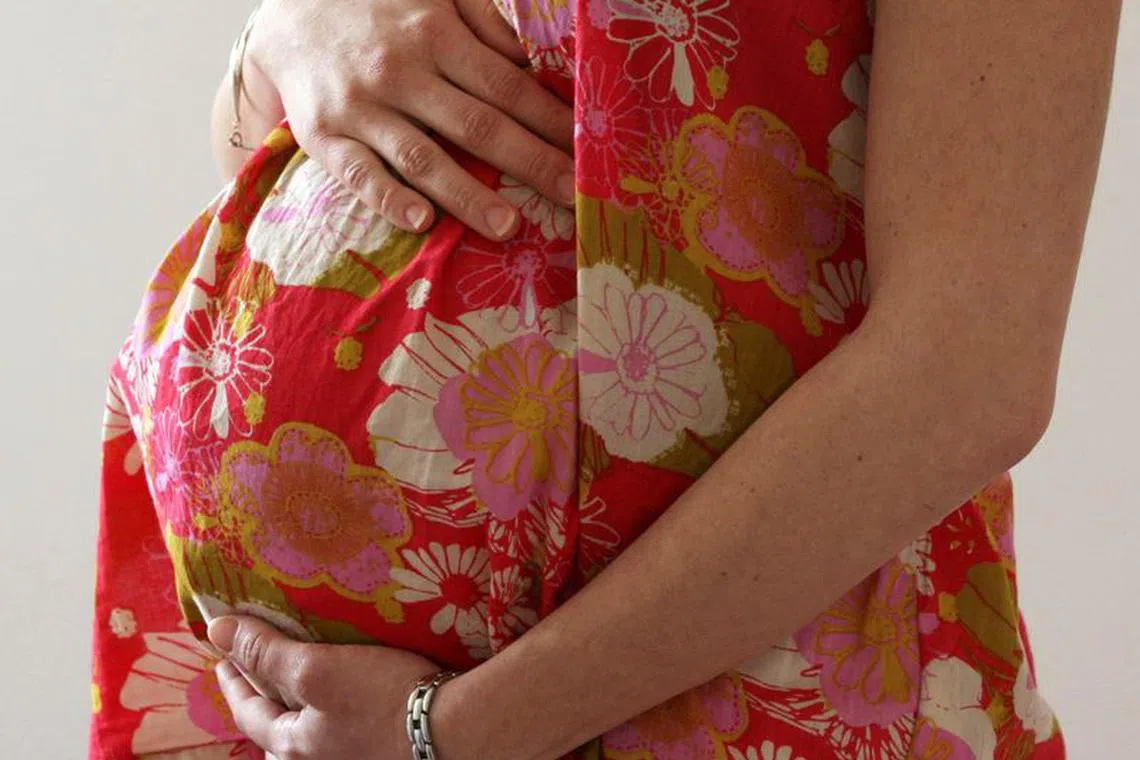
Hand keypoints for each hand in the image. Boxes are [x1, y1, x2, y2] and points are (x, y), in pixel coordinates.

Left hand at [209, 615, 440, 759]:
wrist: (454, 731)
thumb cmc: (382, 699)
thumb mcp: (317, 669)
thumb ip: (266, 652)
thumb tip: (216, 630)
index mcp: (294, 747)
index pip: (249, 713)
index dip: (233, 682)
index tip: (222, 659)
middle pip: (278, 737)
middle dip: (265, 709)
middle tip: (260, 679)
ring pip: (312, 741)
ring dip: (301, 716)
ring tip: (305, 690)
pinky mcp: (382, 752)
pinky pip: (343, 736)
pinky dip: (333, 718)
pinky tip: (350, 703)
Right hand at [247, 0, 575, 239]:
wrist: (288, 18)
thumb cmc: (380, 13)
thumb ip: (486, 22)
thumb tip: (534, 61)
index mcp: (436, 34)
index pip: (507, 86)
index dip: (549, 121)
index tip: (587, 151)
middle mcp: (401, 71)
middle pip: (477, 125)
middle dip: (530, 163)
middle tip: (571, 197)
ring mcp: (362, 108)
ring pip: (422, 156)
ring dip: (468, 194)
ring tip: (509, 226)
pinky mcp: (325, 137)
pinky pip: (359, 174)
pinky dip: (389, 198)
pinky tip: (422, 221)